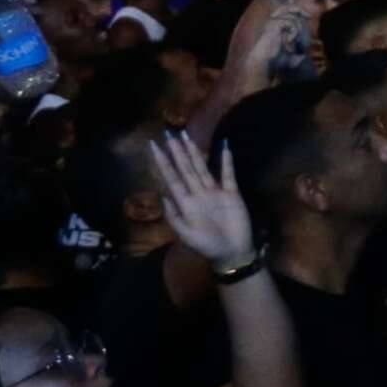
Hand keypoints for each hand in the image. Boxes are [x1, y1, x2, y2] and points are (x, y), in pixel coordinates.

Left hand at [150, 132, 258, 269]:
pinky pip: (227, 175)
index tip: (153, 146)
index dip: (162, 162)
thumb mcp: (185, 234)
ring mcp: (215, 192)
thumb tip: (161, 193)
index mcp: (185, 203)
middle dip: (176, 152)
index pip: (171, 178)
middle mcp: (198, 194)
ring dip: (195, 152)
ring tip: (187, 136)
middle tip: (169, 133)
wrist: (232, 254)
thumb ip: (173, 214)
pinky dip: (226, 161)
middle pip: (185, 169)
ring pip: (202, 168)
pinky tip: (224, 147)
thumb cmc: (207, 246)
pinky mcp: (232, 194)